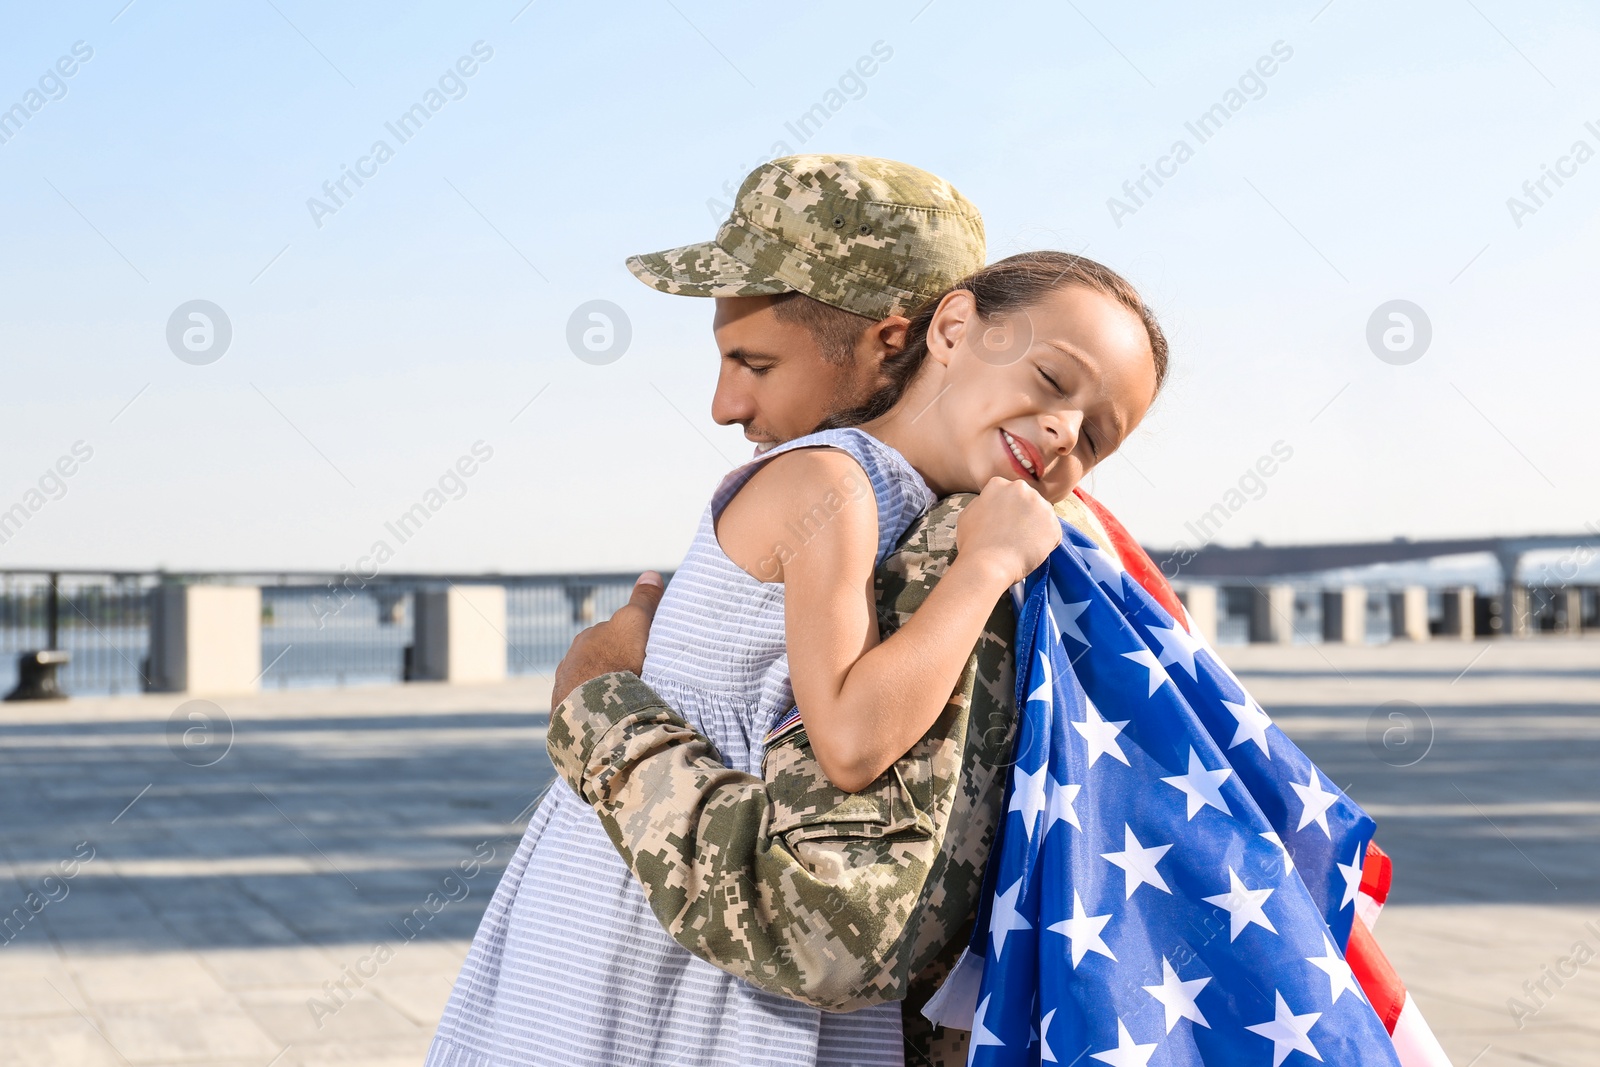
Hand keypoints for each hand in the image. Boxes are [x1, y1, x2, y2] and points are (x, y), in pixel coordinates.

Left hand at [550, 572, 664, 708]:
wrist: (595, 710)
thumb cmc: (618, 662)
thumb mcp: (636, 624)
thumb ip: (643, 601)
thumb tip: (650, 573)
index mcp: (586, 638)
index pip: (610, 636)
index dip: (630, 642)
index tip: (644, 654)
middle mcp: (570, 660)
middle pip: (597, 660)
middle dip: (613, 667)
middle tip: (638, 680)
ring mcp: (565, 690)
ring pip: (589, 686)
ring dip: (603, 692)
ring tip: (625, 704)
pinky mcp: (564, 717)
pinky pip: (584, 711)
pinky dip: (595, 712)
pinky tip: (609, 719)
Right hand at [954, 477, 1062, 585]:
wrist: (988, 565)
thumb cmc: (973, 543)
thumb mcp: (968, 514)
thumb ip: (983, 502)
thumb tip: (992, 502)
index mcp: (999, 484)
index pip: (1008, 493)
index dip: (1004, 510)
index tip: (1000, 523)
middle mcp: (1022, 488)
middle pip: (1027, 500)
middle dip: (1022, 514)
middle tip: (1011, 534)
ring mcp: (1040, 505)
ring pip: (1041, 515)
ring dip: (1035, 527)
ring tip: (1020, 544)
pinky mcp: (1054, 524)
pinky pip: (1052, 532)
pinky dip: (1045, 542)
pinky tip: (1029, 550)